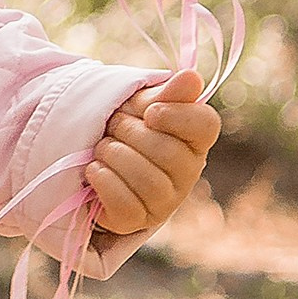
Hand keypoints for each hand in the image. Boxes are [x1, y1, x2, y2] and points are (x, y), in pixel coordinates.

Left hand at [83, 67, 220, 240]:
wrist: (91, 153)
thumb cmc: (125, 126)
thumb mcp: (143, 104)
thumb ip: (168, 93)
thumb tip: (191, 77)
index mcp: (194, 139)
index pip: (206, 125)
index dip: (178, 115)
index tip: (151, 111)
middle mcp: (187, 173)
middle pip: (168, 152)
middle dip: (129, 132)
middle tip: (113, 125)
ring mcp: (164, 201)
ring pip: (147, 181)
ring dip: (114, 156)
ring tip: (102, 148)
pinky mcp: (136, 220)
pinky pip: (125, 204)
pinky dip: (104, 181)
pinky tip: (95, 169)